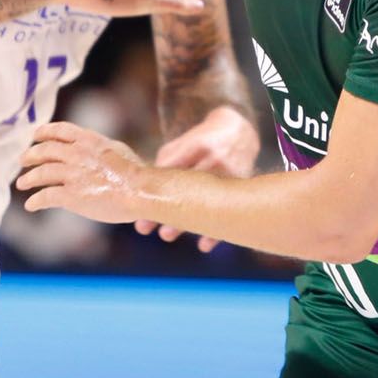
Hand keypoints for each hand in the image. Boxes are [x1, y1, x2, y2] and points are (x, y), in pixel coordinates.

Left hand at [16, 122, 149, 225]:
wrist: (140, 190)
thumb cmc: (135, 172)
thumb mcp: (115, 148)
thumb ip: (97, 147)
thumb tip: (89, 147)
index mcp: (88, 140)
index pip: (59, 130)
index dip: (45, 132)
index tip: (36, 136)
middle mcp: (76, 153)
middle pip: (45, 151)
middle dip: (31, 155)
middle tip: (23, 160)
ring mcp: (72, 174)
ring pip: (41, 173)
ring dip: (28, 179)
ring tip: (22, 183)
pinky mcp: (71, 195)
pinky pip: (46, 197)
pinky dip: (35, 201)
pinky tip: (31, 205)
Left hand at [136, 105, 259, 251]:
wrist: (240, 133)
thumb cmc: (203, 140)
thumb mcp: (184, 142)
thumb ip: (166, 161)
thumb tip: (145, 187)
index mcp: (197, 146)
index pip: (169, 170)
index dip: (152, 190)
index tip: (137, 207)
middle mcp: (215, 160)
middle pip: (185, 190)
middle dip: (164, 210)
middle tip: (143, 227)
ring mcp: (230, 175)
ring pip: (204, 204)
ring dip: (184, 223)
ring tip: (165, 235)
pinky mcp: (240, 188)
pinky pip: (227, 212)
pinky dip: (216, 231)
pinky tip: (203, 245)